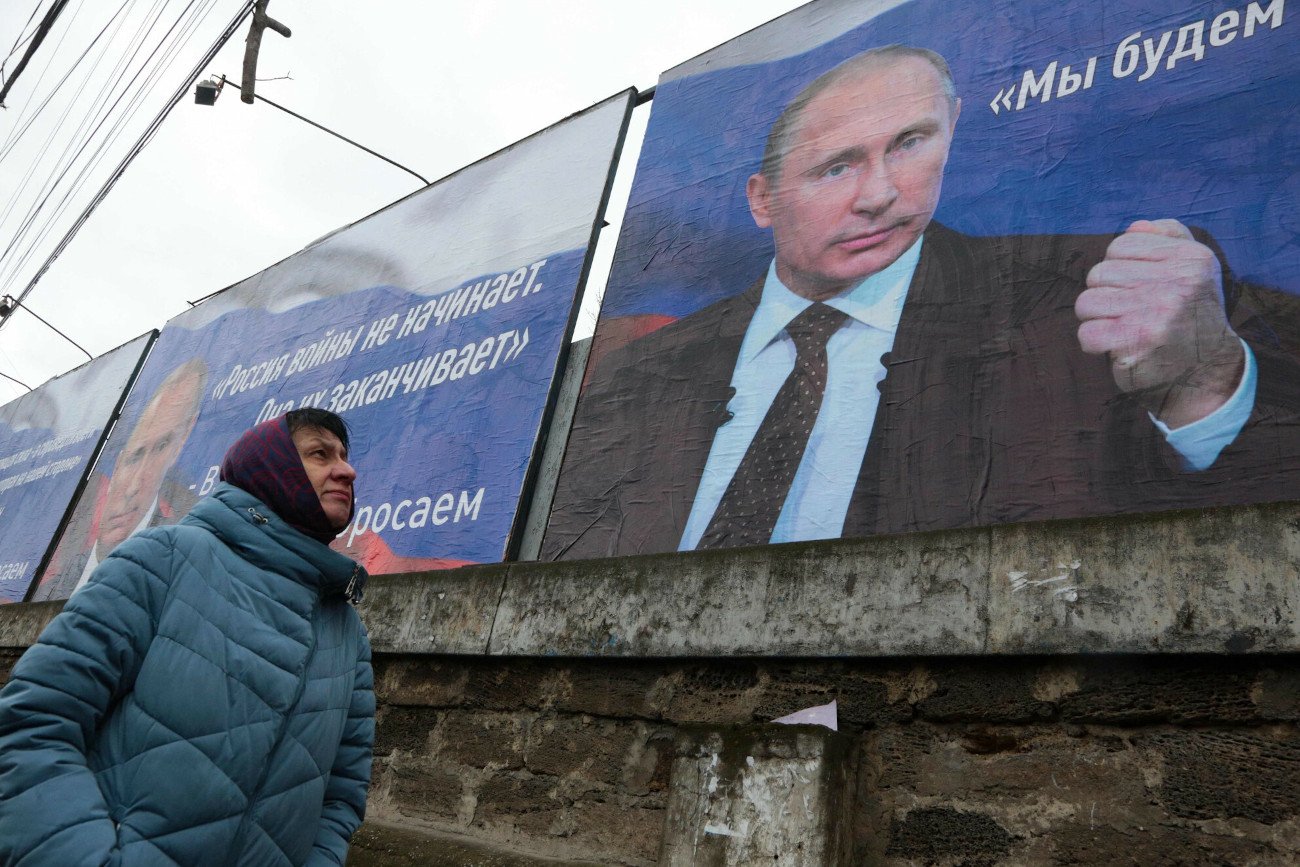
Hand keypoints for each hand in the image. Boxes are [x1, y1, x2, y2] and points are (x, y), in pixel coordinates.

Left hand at [1076, 219, 1244, 427]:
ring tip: (1121, 327)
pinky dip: (1094, 342)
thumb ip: (1170, 238)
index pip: (1121, 245)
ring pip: (1087, 302)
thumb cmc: (1191, 315)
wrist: (1207, 371)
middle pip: (1099, 273)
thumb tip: (1136, 226)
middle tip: (1129, 311)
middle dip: (1105, 294)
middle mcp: (1176, 283)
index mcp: (1190, 258)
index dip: (1118, 268)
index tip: (1136, 287)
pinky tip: (1115, 345)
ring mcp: (1156, 313)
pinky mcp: (1137, 342)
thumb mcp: (1194, 270)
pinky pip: (1087, 333)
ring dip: (1096, 318)